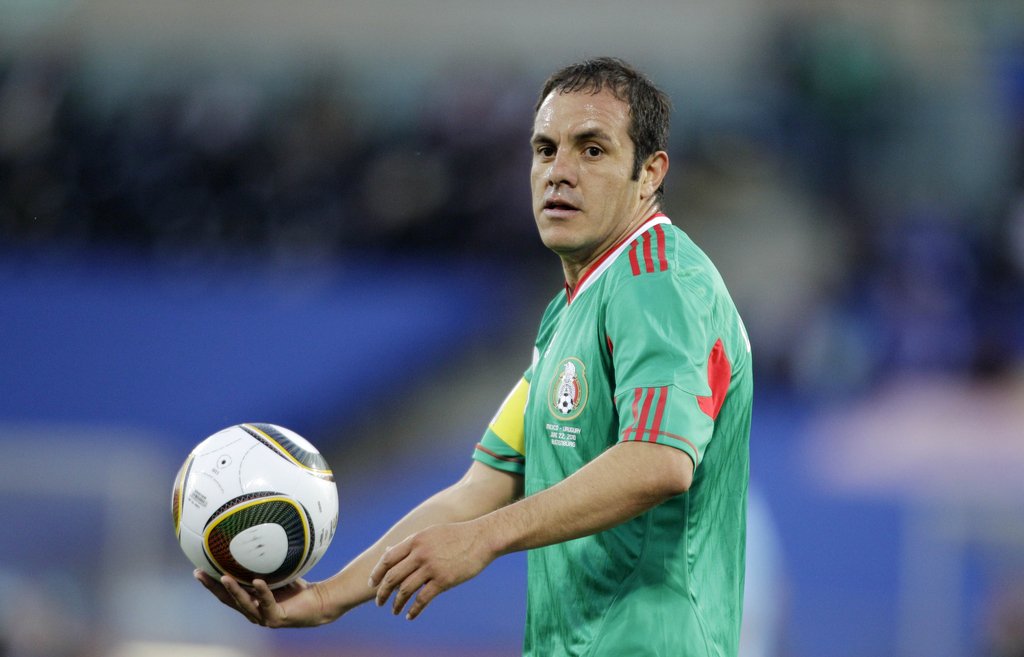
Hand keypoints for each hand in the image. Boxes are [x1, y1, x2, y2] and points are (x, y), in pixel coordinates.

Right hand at [194, 570, 334, 626]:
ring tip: (223, 577)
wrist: (319, 602)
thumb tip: (257, 533)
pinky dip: (263, 592)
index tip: (197, 568)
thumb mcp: (278, 571)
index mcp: (249, 600)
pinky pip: (268, 603)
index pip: (225, 591)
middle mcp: (252, 611)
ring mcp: (263, 616)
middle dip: (212, 586)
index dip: (210, 582)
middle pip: (227, 599)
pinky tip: (258, 581)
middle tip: (199, 572)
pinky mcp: (276, 618)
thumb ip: (266, 560)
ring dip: (233, 590)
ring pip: (243, 603)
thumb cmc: (297, 586)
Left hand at [368, 522, 494, 619]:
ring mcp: (432, 567)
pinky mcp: (444, 580)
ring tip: (394, 611)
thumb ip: (410, 544)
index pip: (388, 558)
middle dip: (382, 592)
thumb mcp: (431, 534)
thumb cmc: (456, 536)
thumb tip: (388, 552)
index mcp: (416, 540)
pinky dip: (413, 609)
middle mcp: (420, 553)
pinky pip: (422, 599)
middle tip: (378, 602)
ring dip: (396, 603)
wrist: (482, 538)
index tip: (372, 584)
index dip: (377, 573)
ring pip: (405, 590)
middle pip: (393, 576)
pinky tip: (410, 615)